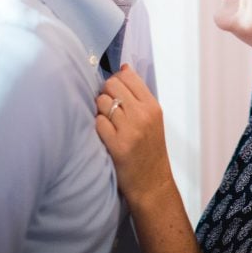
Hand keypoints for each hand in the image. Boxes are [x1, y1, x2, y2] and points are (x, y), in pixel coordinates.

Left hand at [95, 64, 173, 210]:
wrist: (152, 184)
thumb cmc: (150, 151)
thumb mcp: (153, 119)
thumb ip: (139, 96)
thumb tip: (123, 68)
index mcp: (153, 106)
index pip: (128, 76)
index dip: (116, 80)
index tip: (115, 91)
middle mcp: (143, 115)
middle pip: (112, 85)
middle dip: (105, 93)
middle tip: (108, 108)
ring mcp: (130, 129)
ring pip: (102, 102)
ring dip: (100, 110)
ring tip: (107, 122)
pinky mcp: (117, 145)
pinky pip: (98, 122)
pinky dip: (98, 126)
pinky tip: (104, 135)